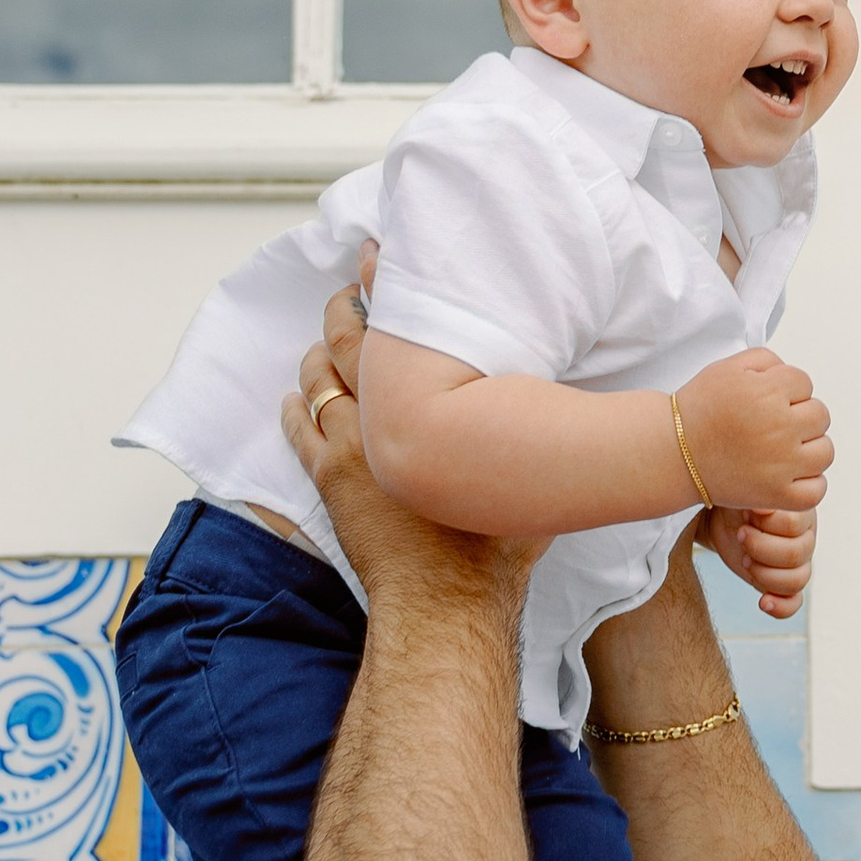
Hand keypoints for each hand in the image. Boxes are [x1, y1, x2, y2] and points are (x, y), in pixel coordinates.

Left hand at [284, 268, 531, 617]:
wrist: (447, 598)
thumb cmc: (496, 545)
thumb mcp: (531, 474)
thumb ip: (536, 432)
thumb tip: (566, 407)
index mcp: (437, 405)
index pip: (401, 329)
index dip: (387, 290)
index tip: (381, 262)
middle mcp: (387, 414)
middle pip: (351, 343)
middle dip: (347, 312)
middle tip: (350, 293)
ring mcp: (352, 446)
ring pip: (319, 380)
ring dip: (319, 354)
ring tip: (326, 338)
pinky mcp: (331, 479)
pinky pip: (299, 428)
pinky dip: (294, 407)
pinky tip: (294, 397)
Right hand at [673, 349, 832, 513]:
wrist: (673, 452)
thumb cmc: (700, 410)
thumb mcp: (728, 368)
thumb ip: (768, 361)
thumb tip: (793, 376)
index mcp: (768, 393)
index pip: (804, 383)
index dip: (786, 389)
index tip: (765, 401)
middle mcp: (779, 427)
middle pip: (820, 415)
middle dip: (800, 415)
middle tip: (772, 425)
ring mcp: (781, 464)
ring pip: (824, 451)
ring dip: (809, 448)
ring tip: (784, 449)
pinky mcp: (776, 494)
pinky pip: (815, 490)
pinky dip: (809, 483)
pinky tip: (790, 475)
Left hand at [702, 504, 817, 623]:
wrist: (721, 515)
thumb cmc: (736, 499)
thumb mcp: (746, 492)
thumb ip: (759, 498)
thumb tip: (764, 508)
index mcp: (801, 513)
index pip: (795, 525)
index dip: (768, 525)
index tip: (745, 517)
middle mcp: (804, 539)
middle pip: (796, 554)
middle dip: (762, 548)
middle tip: (740, 535)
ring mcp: (796, 564)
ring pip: (798, 580)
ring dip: (766, 574)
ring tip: (744, 560)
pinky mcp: (781, 584)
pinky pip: (794, 603)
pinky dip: (781, 607)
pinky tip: (763, 602)